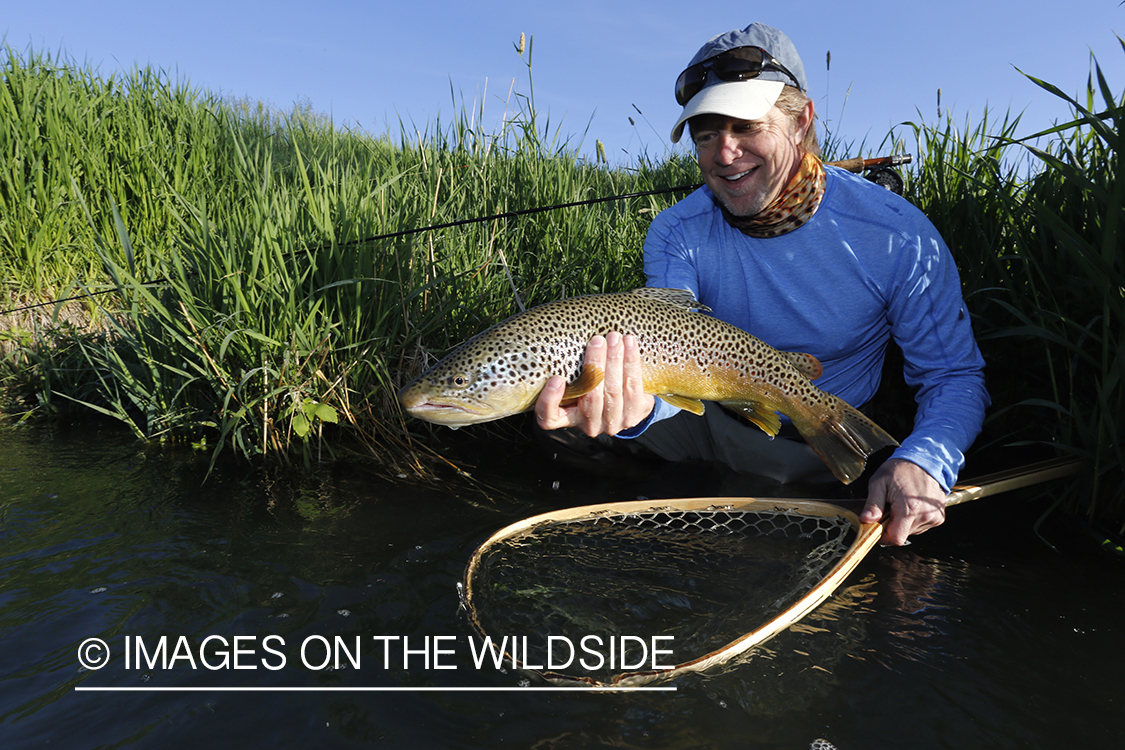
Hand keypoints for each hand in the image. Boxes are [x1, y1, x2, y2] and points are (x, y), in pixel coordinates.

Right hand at [534, 332, 654, 436]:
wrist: (627, 405)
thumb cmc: (594, 389)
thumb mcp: (577, 386)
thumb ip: (569, 371)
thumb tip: (565, 335)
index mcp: (568, 419)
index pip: (549, 418)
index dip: (550, 401)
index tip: (557, 379)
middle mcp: (589, 425)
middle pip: (591, 397)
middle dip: (595, 366)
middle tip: (597, 341)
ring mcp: (612, 423)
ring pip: (613, 391)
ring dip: (615, 360)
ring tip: (614, 338)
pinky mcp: (633, 416)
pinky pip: (633, 387)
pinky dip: (631, 362)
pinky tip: (629, 344)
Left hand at [860, 459, 946, 545]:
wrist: (924, 460)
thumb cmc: (901, 469)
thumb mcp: (879, 482)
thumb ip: (873, 504)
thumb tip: (866, 520)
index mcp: (909, 508)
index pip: (896, 538)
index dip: (883, 537)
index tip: (877, 528)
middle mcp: (925, 515)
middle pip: (902, 535)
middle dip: (891, 526)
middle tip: (889, 508)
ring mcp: (934, 517)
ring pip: (911, 532)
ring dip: (902, 522)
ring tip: (901, 503)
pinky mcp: (939, 517)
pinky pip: (921, 526)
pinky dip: (913, 519)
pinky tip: (911, 505)